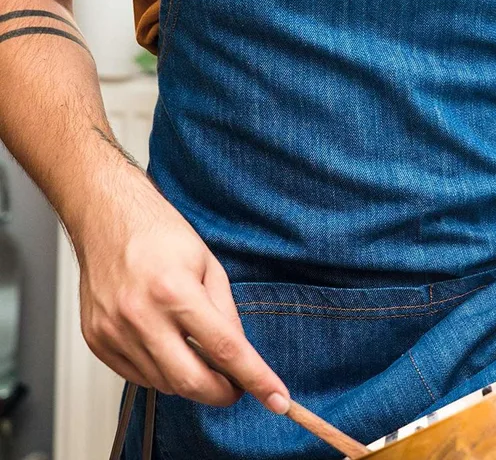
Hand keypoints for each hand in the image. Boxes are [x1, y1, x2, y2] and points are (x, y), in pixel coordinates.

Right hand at [74, 173, 289, 410]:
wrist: (108, 219)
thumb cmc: (158, 234)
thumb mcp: (208, 265)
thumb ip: (225, 312)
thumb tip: (238, 353)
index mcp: (176, 291)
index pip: (226, 349)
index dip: (256, 378)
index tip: (277, 398)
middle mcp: (141, 316)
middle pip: (191, 381)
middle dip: (223, 393)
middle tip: (238, 386)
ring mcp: (115, 332)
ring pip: (164, 384)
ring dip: (191, 381)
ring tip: (200, 354)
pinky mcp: (97, 341)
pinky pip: (137, 377)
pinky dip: (162, 373)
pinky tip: (170, 350)